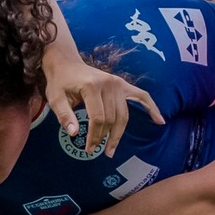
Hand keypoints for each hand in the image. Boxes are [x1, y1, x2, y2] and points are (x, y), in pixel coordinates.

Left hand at [44, 57, 162, 157]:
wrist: (66, 63)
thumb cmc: (59, 82)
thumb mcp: (55, 98)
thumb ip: (64, 116)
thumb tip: (74, 133)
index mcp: (92, 86)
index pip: (98, 118)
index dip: (94, 136)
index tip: (89, 149)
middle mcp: (108, 84)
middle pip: (112, 118)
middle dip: (105, 137)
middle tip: (98, 151)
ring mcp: (118, 83)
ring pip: (123, 114)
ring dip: (119, 133)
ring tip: (111, 148)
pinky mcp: (122, 84)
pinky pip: (141, 96)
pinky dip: (151, 107)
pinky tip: (159, 121)